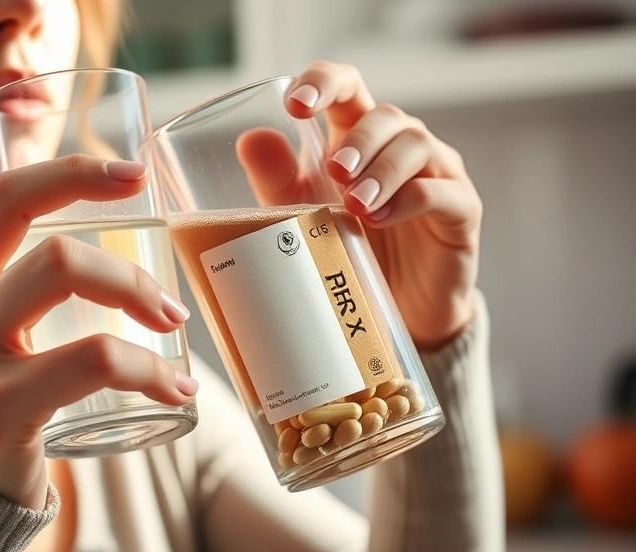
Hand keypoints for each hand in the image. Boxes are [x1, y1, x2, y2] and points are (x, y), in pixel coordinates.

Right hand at [0, 155, 195, 509]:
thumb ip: (15, 294)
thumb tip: (102, 256)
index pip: (4, 196)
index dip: (72, 173)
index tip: (132, 174)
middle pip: (48, 243)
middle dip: (126, 268)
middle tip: (168, 304)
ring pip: (67, 280)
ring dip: (139, 300)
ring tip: (173, 335)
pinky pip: (95, 360)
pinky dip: (150, 369)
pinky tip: (175, 389)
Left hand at [237, 62, 480, 349]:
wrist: (389, 308)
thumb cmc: (345, 248)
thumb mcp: (299, 214)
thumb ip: (276, 179)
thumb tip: (249, 139)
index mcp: (356, 137)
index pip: (347, 87)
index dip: (324, 83)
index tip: (296, 105)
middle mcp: (399, 146)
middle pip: (386, 115)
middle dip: (359, 141)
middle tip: (336, 172)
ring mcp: (435, 174)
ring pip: (417, 144)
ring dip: (382, 170)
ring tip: (356, 205)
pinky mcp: (461, 211)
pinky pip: (443, 191)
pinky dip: (411, 200)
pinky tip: (381, 219)